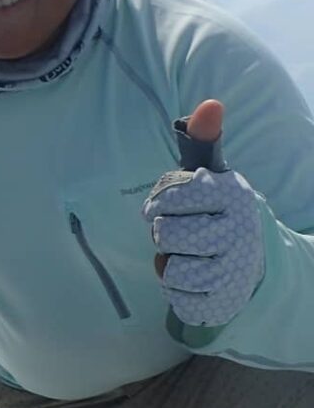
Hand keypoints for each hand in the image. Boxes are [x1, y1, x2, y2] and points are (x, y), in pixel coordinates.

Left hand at [143, 99, 264, 326]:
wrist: (250, 263)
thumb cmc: (216, 213)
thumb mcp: (211, 176)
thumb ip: (203, 141)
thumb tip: (210, 104)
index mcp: (233, 194)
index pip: (168, 197)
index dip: (157, 204)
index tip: (165, 206)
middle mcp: (239, 231)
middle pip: (165, 234)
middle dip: (163, 234)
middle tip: (181, 232)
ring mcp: (234, 271)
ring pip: (169, 269)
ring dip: (168, 264)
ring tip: (187, 256)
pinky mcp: (224, 303)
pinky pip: (175, 298)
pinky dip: (175, 290)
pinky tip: (193, 279)